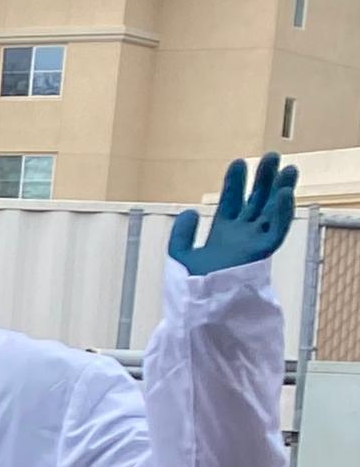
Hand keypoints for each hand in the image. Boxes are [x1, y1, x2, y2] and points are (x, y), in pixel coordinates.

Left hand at [166, 154, 294, 279]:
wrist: (199, 309)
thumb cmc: (190, 288)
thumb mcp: (179, 255)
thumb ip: (182, 233)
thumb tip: (190, 211)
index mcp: (223, 235)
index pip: (231, 203)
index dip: (235, 183)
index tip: (238, 162)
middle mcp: (241, 237)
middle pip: (256, 203)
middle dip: (264, 180)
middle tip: (273, 156)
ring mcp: (253, 245)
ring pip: (271, 213)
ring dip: (281, 191)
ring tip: (288, 168)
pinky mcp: (261, 255)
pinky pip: (276, 231)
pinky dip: (281, 213)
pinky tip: (284, 193)